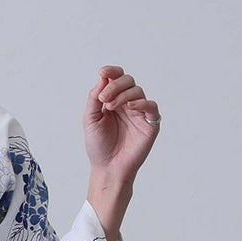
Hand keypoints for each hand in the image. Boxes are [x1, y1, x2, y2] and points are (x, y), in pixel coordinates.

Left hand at [83, 64, 160, 185]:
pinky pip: (151, 106)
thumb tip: (102, 77)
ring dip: (124, 95)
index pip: (116, 78)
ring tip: (111, 107)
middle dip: (115, 85)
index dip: (111, 71)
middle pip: (127, 81)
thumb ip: (94, 98)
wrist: (107, 168)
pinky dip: (142, 103)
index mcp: (113, 100)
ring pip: (137, 91)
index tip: (102, 72)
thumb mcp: (90, 120)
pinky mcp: (150, 124)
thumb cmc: (98, 146)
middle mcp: (127, 104)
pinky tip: (130, 107)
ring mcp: (139, 112)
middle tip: (103, 99)